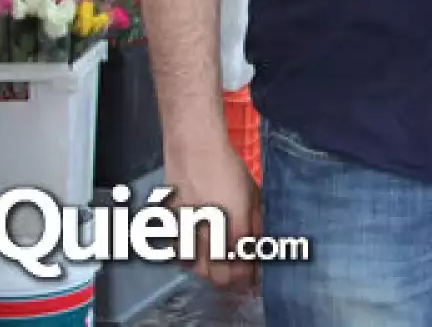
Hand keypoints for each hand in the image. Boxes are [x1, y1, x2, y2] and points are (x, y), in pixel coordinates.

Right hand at [166, 143, 260, 290]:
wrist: (194, 151)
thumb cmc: (226, 169)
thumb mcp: (252, 195)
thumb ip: (256, 224)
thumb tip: (262, 246)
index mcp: (232, 226)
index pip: (243, 266)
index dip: (252, 275)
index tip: (257, 275)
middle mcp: (207, 234)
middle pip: (219, 277)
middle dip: (235, 280)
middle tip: (244, 274)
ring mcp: (186, 234)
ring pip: (199, 272)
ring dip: (214, 272)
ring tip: (225, 263)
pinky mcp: (170, 230)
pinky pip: (182, 258)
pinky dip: (194, 261)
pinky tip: (204, 253)